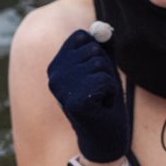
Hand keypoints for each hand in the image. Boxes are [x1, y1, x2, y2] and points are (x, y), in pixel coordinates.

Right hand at [47, 30, 128, 162]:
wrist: (103, 136)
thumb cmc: (104, 101)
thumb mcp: (103, 69)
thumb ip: (103, 47)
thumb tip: (103, 28)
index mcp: (57, 64)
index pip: (82, 36)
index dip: (98, 52)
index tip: (96, 73)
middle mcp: (54, 74)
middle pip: (93, 49)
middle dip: (106, 68)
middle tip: (100, 89)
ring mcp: (62, 87)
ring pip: (100, 64)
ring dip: (109, 81)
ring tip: (101, 97)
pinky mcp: (75, 101)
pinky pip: (105, 80)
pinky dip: (111, 92)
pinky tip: (102, 106)